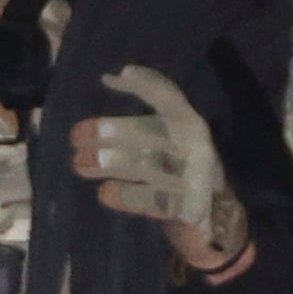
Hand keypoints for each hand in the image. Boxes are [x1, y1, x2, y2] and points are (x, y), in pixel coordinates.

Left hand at [71, 63, 257, 278]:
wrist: (217, 216)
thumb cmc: (179, 169)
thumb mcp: (170, 140)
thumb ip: (142, 121)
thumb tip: (103, 92)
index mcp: (191, 125)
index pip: (170, 98)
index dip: (146, 85)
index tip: (115, 77)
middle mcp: (196, 147)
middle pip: (151, 133)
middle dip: (111, 132)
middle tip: (75, 137)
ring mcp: (193, 178)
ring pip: (146, 166)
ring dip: (109, 163)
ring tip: (79, 163)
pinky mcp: (188, 207)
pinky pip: (151, 199)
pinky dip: (126, 195)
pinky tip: (105, 192)